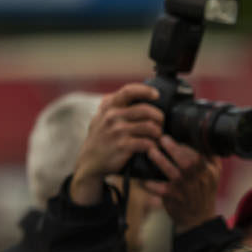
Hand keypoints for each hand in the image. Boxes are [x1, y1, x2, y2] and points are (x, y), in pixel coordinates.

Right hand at [69, 84, 164, 198]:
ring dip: (158, 133)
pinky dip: (154, 145)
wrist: (90, 161)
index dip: (145, 91)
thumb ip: (115, 105)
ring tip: (157, 137)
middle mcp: (112, 116)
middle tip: (161, 123)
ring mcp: (117, 131)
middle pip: (146, 110)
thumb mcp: (101, 116)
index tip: (156, 95)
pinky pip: (147, 143)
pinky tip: (152, 147)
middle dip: (159, 117)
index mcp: (109, 106)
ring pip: (150, 127)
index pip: (128, 91)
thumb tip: (137, 95)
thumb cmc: (101, 137)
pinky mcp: (123, 146)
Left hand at [149, 140, 222, 234]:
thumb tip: (203, 137)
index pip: (199, 155)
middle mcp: (199, 181)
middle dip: (173, 149)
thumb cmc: (204, 191)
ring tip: (151, 152)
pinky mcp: (174, 199)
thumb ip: (211, 156)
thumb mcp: (214, 174)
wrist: (199, 218)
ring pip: (173, 174)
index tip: (173, 137)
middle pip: (188, 163)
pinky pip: (159, 189)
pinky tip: (143, 177)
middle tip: (161, 139)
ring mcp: (186, 190)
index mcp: (209, 172)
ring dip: (160, 161)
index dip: (186, 145)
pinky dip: (150, 183)